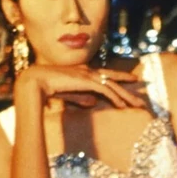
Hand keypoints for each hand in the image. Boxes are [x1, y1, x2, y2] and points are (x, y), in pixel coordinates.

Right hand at [17, 65, 145, 110]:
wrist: (35, 82)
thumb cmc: (47, 88)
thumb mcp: (68, 95)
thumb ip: (81, 98)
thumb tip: (93, 104)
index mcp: (82, 71)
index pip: (104, 74)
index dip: (118, 77)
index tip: (131, 79)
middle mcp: (87, 71)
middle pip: (112, 78)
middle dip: (128, 83)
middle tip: (141, 91)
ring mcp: (87, 75)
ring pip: (112, 85)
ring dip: (127, 95)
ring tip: (139, 104)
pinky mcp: (87, 81)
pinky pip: (105, 90)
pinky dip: (115, 98)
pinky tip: (123, 106)